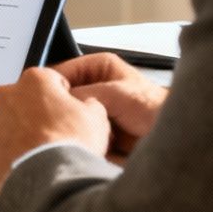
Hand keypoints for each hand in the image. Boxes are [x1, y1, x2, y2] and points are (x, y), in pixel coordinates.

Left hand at [0, 67, 110, 195]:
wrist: (48, 179)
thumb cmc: (70, 146)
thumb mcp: (97, 118)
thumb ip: (89, 104)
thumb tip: (87, 105)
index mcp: (34, 81)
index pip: (48, 81)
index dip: (60, 98)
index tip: (65, 112)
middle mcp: (5, 95)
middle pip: (21, 101)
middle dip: (32, 115)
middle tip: (49, 137)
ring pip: (1, 123)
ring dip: (14, 134)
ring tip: (33, 154)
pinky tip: (16, 166)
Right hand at [52, 52, 168, 162]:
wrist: (173, 137)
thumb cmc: (154, 108)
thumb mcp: (115, 93)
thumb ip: (84, 94)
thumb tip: (59, 101)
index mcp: (97, 68)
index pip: (62, 72)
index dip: (51, 86)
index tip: (39, 98)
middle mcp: (94, 87)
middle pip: (64, 97)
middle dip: (60, 109)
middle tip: (53, 119)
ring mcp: (94, 111)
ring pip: (69, 117)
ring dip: (69, 125)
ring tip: (69, 133)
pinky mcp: (96, 131)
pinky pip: (78, 133)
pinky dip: (77, 138)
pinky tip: (78, 143)